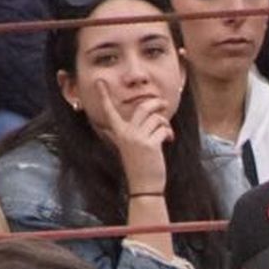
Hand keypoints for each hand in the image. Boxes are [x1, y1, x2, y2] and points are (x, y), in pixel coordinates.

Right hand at [93, 77, 172, 195]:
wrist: (144, 186)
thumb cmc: (138, 166)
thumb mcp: (126, 148)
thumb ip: (121, 135)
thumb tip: (108, 128)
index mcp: (119, 133)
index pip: (109, 111)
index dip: (103, 96)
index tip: (99, 82)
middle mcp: (126, 134)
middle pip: (143, 108)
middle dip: (156, 103)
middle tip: (164, 104)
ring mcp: (138, 139)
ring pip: (156, 118)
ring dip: (165, 123)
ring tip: (166, 132)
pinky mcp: (150, 145)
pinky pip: (163, 129)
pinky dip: (169, 133)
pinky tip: (169, 139)